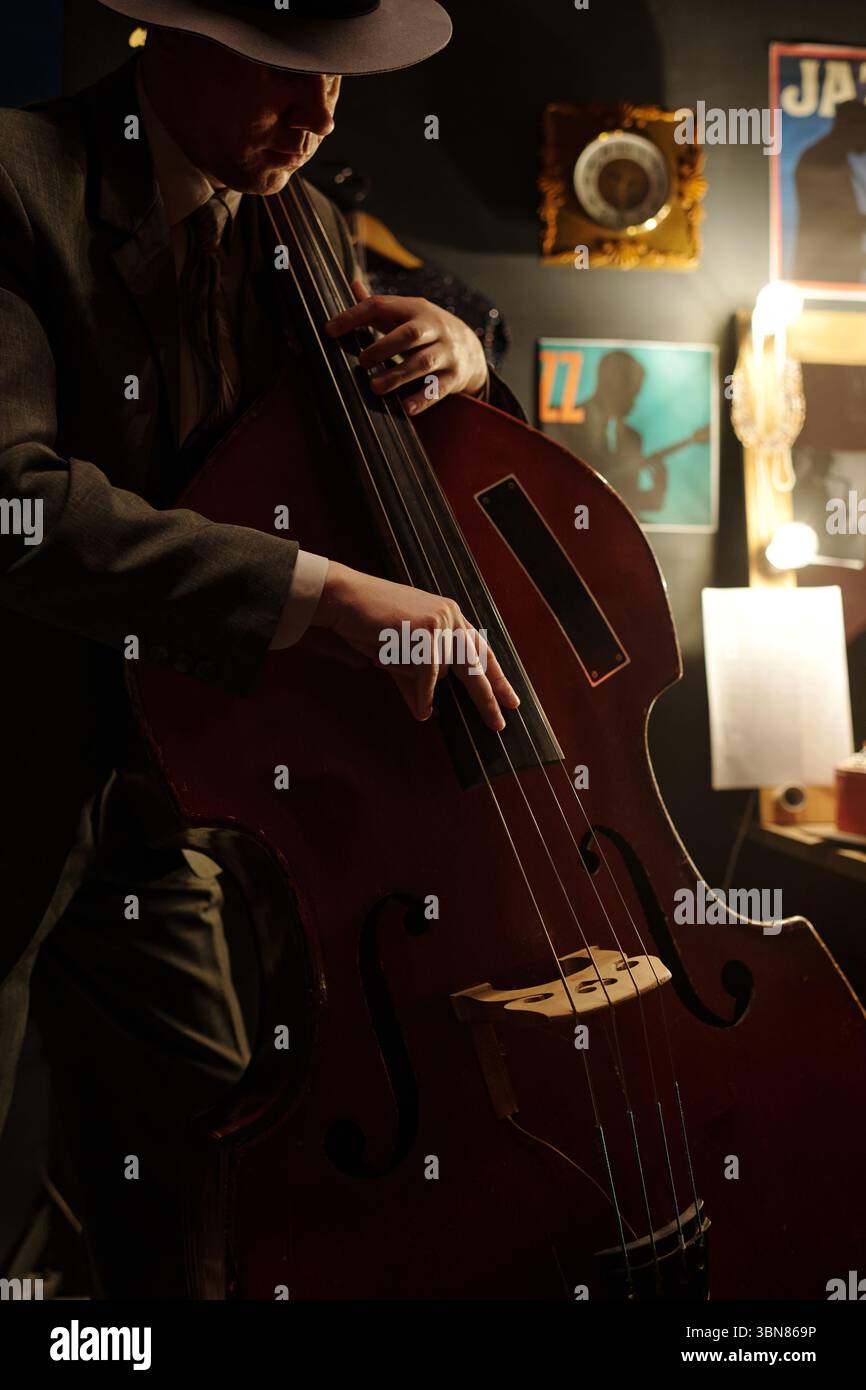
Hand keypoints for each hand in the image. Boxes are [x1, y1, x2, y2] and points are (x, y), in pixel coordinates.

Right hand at [312, 561, 519, 730]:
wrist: (346, 599)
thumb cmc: (370, 625)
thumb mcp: (399, 658)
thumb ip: (416, 684)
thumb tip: (426, 713)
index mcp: (450, 617)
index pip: (481, 651)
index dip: (496, 677)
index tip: (510, 700)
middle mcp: (450, 616)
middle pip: (476, 665)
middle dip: (488, 697)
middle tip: (499, 724)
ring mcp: (439, 621)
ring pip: (444, 672)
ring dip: (420, 681)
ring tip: (407, 685)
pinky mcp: (425, 630)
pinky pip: (430, 674)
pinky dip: (424, 694)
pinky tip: (422, 709)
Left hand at [325, 280, 488, 414]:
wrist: (470, 348)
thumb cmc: (427, 330)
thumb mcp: (408, 313)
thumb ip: (380, 305)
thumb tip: (352, 283)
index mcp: (416, 308)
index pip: (381, 306)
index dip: (354, 316)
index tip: (330, 330)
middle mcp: (434, 328)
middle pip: (409, 334)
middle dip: (383, 348)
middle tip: (362, 362)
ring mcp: (446, 353)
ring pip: (422, 363)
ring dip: (397, 376)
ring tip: (374, 388)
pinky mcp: (454, 376)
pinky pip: (438, 389)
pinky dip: (422, 398)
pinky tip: (405, 408)